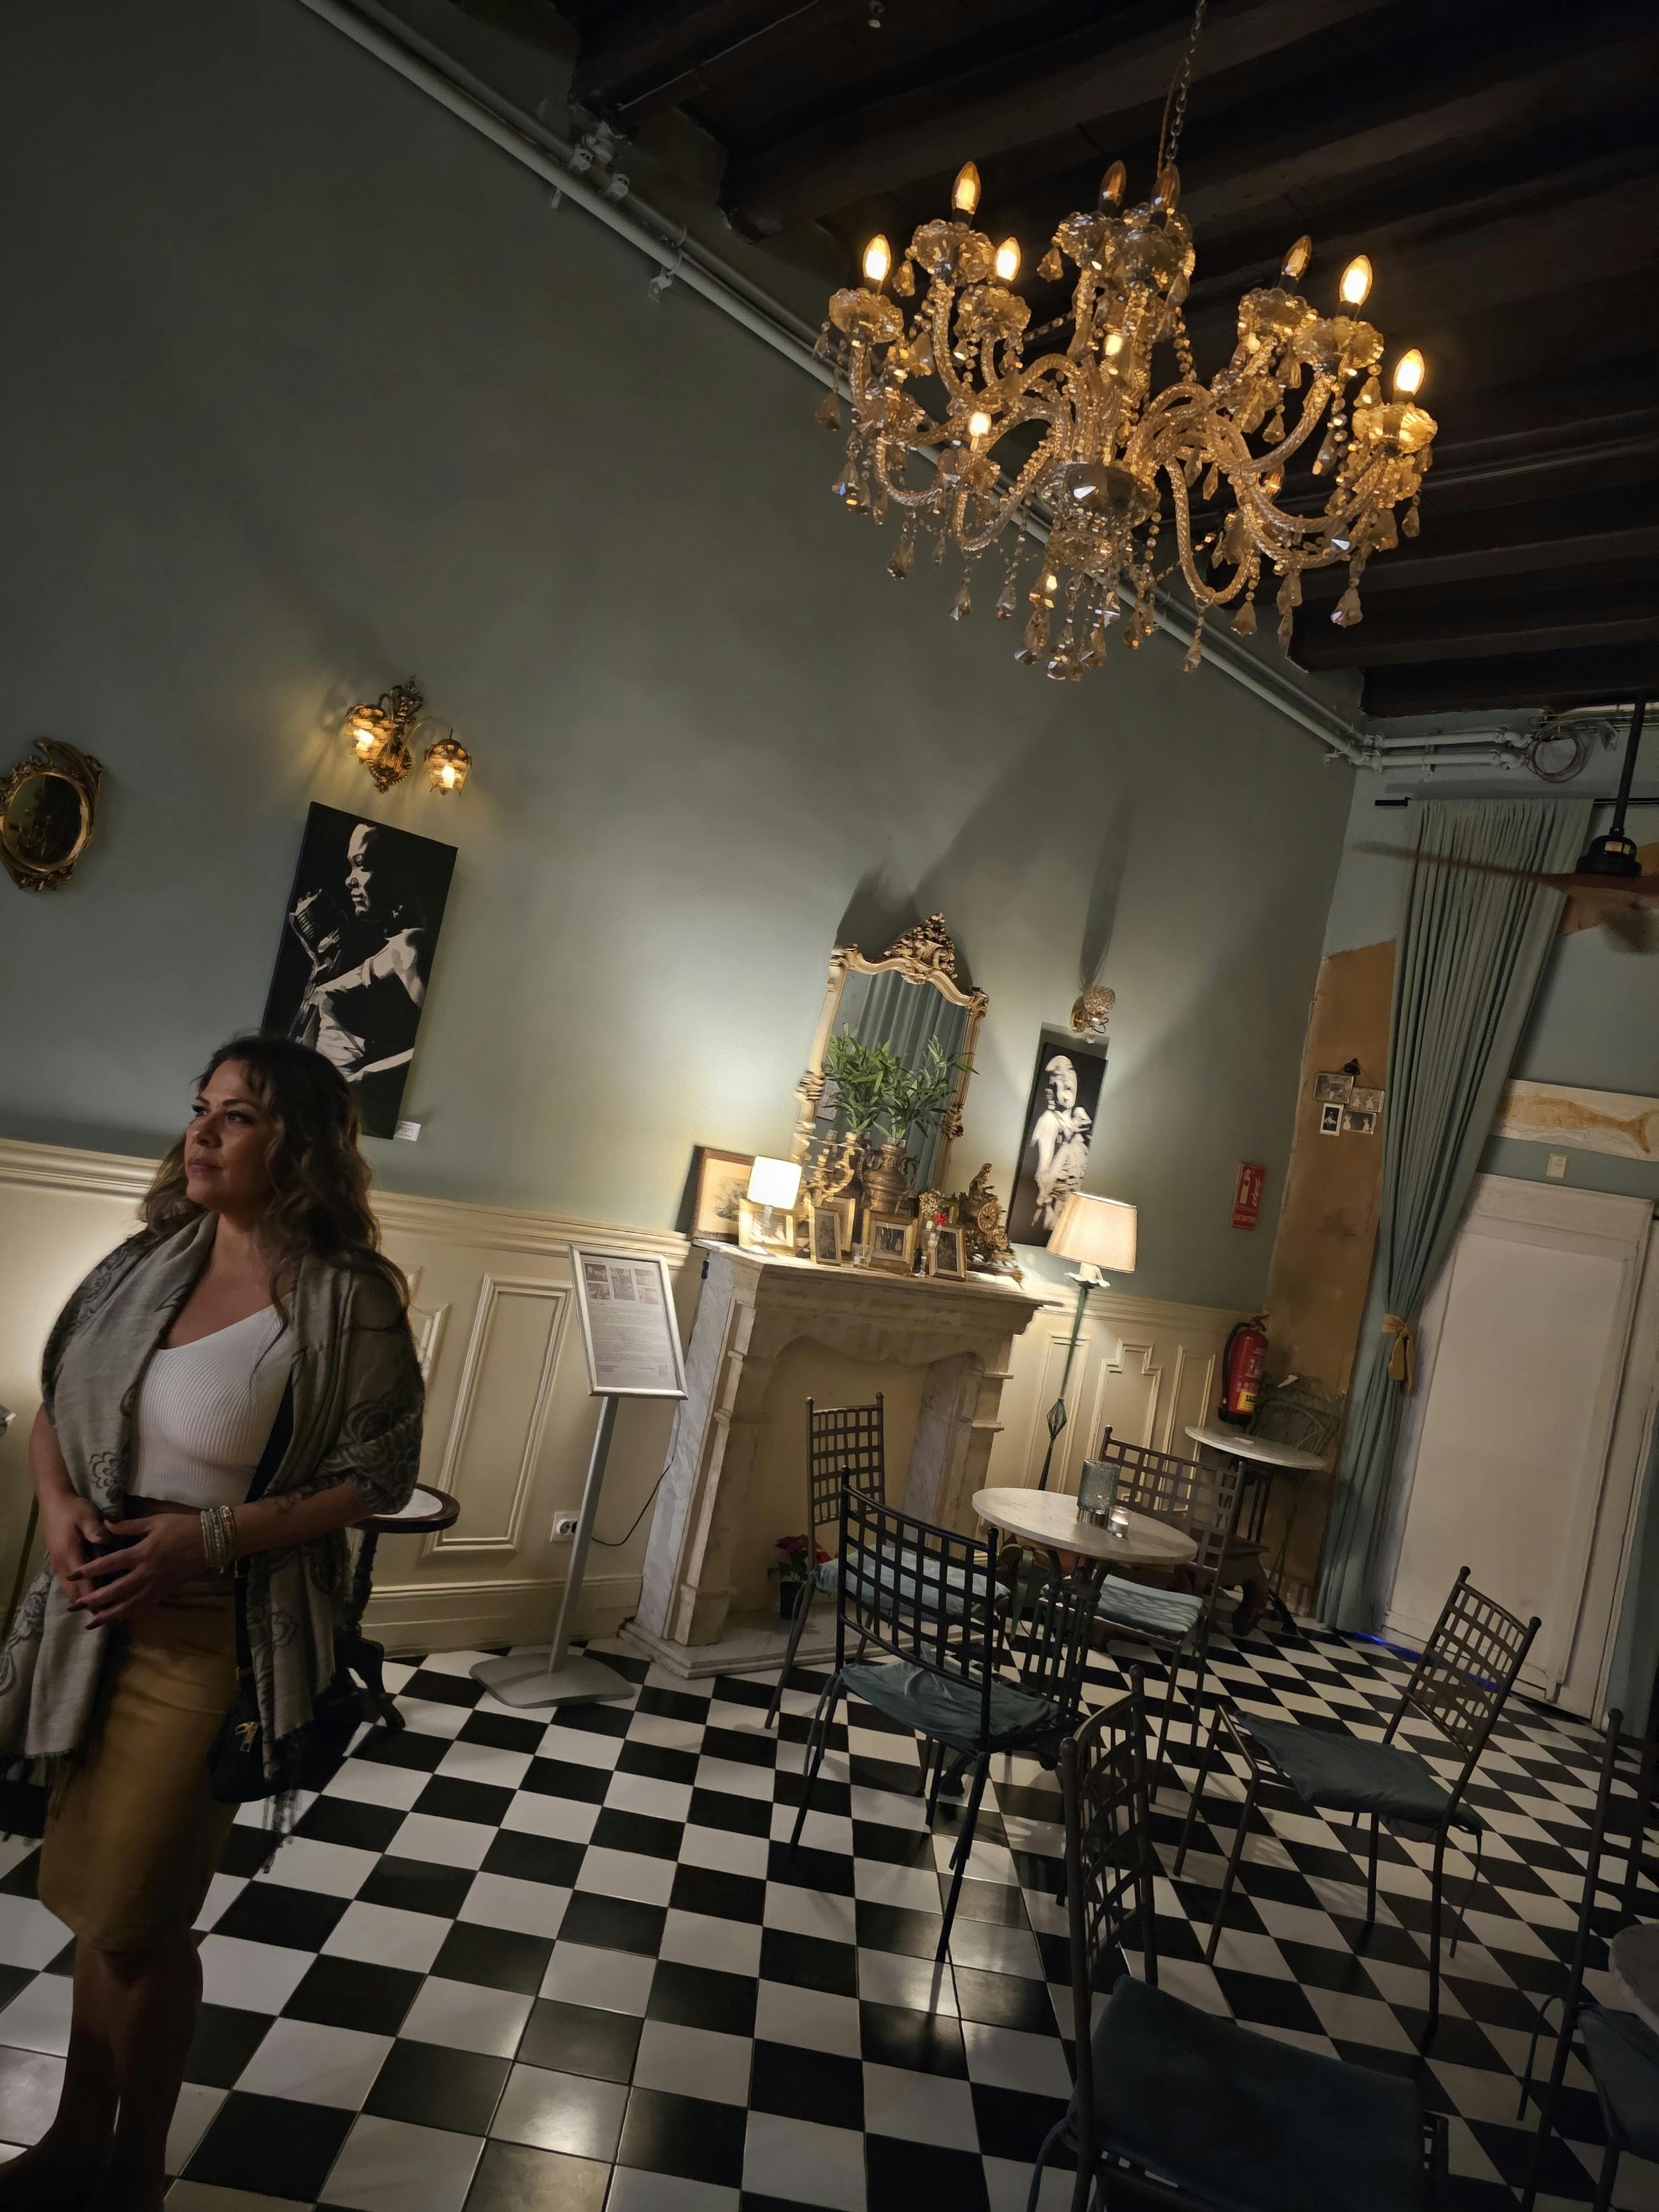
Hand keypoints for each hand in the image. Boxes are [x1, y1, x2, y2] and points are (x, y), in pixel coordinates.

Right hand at [39, 1495, 107, 1600]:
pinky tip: (93, 1593)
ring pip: (70, 1590)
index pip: (83, 1584)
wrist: (54, 1503)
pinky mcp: (59, 1562)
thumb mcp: (87, 1516)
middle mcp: (62, 1565)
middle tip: (110, 1614)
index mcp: (70, 1555)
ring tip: (103, 1609)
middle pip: (75, 1593)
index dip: (95, 1598)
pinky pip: (69, 1583)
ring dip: (84, 1599)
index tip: (109, 1610)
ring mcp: (59, 1565)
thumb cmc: (73, 1509)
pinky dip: (79, 1591)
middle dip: (90, 1605)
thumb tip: (104, 1541)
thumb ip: (95, 1530)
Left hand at [68, 1514, 208, 1627]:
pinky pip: (145, 1607)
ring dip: (109, 1615)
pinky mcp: (165, 1591)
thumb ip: (129, 1526)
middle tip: (75, 1607)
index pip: (110, 1564)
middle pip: (115, 1590)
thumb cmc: (182, 1527)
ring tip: (92, 1623)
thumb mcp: (155, 1521)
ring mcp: (156, 1585)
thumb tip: (106, 1524)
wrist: (210, 1541)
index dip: (89, 1570)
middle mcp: (146, 1573)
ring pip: (129, 1605)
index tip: (72, 1576)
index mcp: (142, 1553)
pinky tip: (119, 1621)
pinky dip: (131, 1615)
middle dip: (94, 1599)